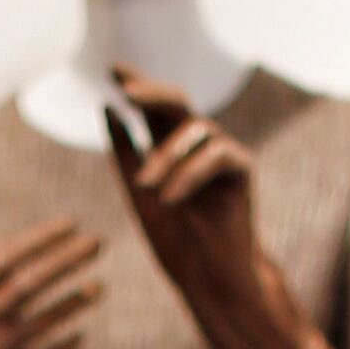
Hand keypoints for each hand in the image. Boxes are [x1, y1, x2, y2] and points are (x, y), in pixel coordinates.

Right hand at [0, 220, 103, 348]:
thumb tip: (24, 255)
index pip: (7, 256)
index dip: (42, 238)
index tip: (71, 223)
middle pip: (31, 283)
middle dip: (67, 260)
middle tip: (96, 243)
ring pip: (43, 322)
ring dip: (73, 303)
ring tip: (97, 288)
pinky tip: (79, 337)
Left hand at [103, 66, 270, 318]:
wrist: (208, 280)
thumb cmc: (175, 241)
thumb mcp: (138, 193)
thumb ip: (124, 152)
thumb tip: (106, 107)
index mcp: (170, 148)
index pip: (152, 107)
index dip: (136, 83)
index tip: (112, 68)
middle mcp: (197, 144)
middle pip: (177, 102)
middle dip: (151, 93)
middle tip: (126, 91)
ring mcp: (222, 154)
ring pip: (194, 129)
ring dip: (165, 157)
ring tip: (146, 187)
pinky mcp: (243, 170)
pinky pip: (218, 154)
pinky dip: (190, 174)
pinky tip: (170, 197)